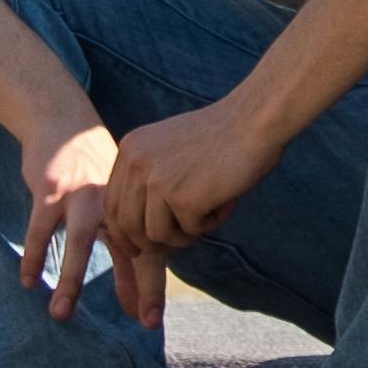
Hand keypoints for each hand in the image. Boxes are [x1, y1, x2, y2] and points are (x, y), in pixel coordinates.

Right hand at [14, 111, 159, 325]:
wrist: (63, 121)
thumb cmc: (92, 173)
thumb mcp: (116, 203)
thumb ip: (127, 248)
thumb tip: (136, 297)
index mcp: (134, 206)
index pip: (150, 251)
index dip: (150, 287)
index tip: (151, 322)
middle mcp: (114, 201)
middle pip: (131, 248)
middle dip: (139, 285)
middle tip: (143, 321)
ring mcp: (82, 195)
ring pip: (81, 242)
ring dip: (72, 279)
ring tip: (61, 314)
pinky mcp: (50, 190)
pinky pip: (40, 229)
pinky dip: (33, 255)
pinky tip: (28, 280)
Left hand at [96, 94, 275, 265]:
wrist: (256, 119)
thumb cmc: (222, 135)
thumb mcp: (169, 148)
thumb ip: (149, 177)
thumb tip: (137, 230)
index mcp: (130, 150)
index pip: (112, 204)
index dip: (123, 232)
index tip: (138, 248)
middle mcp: (136, 165)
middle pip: (127, 225)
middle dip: (150, 243)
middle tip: (176, 245)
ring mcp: (157, 182)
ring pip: (157, 234)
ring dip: (184, 234)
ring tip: (209, 214)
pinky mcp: (183, 199)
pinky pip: (190, 231)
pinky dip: (210, 223)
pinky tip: (224, 201)